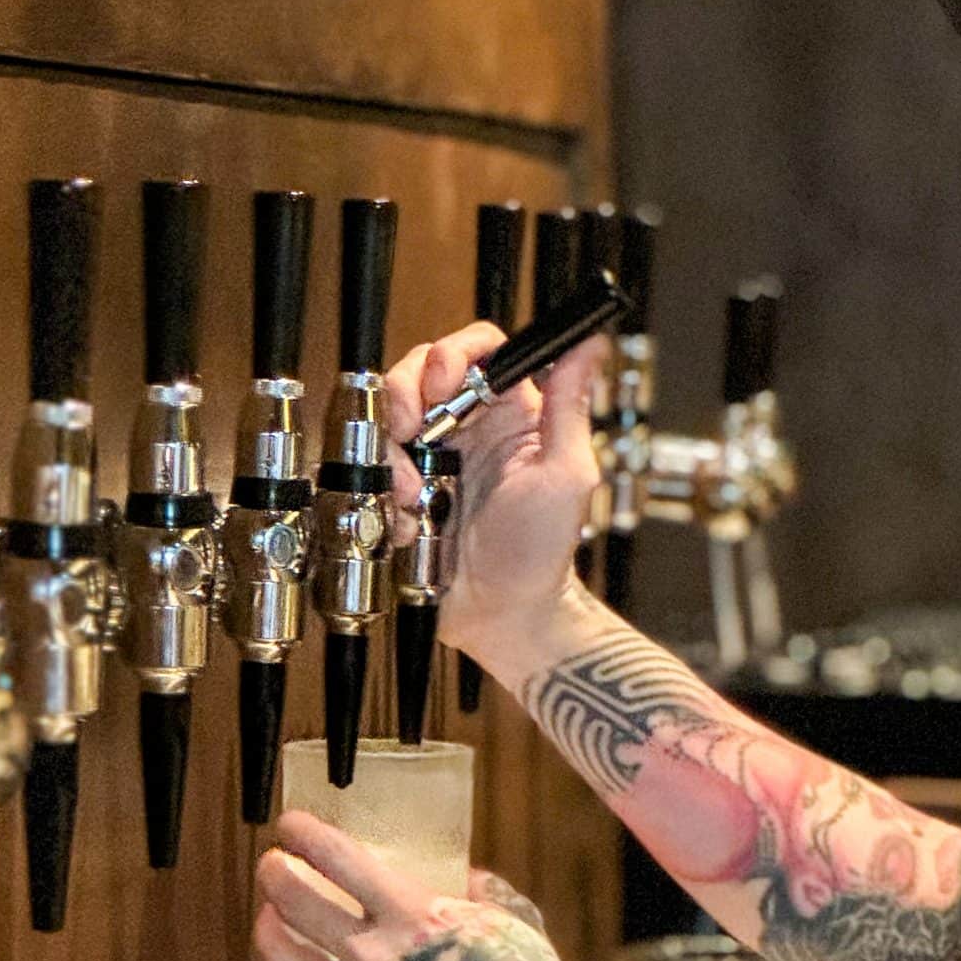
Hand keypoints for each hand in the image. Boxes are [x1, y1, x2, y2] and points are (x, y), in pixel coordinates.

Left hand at [254, 814, 568, 960]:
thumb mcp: (512, 920)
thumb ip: (485, 893)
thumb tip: (467, 879)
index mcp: (410, 915)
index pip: (338, 861)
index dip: (306, 836)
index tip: (292, 825)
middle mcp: (375, 955)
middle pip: (294, 906)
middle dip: (274, 876)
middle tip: (271, 863)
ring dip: (271, 934)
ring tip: (269, 917)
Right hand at [382, 319, 606, 661]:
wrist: (500, 614)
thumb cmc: (540, 553)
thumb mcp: (566, 475)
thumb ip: (570, 406)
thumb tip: (587, 345)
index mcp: (510, 413)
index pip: (479, 351)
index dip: (453, 353)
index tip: (443, 383)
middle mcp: (467, 428)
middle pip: (422, 371)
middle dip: (406, 391)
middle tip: (412, 428)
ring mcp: (429, 458)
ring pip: (389, 414)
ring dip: (391, 446)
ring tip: (411, 490)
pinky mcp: (400, 490)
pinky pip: (372, 465)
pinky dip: (378, 486)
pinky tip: (404, 513)